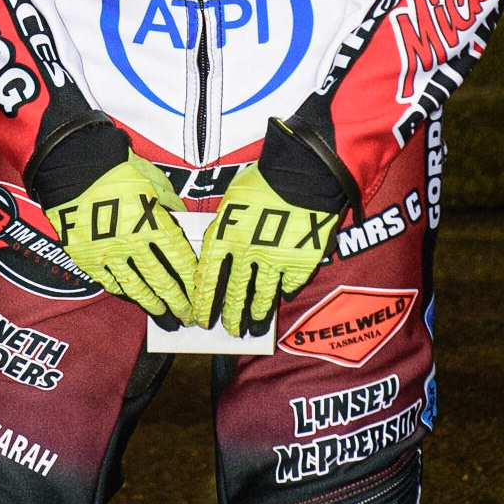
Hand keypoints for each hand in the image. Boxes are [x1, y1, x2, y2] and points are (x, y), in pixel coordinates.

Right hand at [46, 153, 196, 323]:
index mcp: (153, 223)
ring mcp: (109, 253)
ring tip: (164, 316)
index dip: (191, 280)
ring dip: (153, 304)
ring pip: (136, 287)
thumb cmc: (116, 169)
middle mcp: (134, 243)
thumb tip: (180, 212)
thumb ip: (168, 200)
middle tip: (187, 317)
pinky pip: (109, 281)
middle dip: (177, 302)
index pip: (180, 259)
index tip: (199, 294)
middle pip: (161, 280)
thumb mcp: (151, 178)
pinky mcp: (88, 257)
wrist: (73, 168)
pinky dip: (123, 292)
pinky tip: (132, 298)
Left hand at [194, 164, 340, 337]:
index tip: (201, 319)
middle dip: (230, 316)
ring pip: (262, 296)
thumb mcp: (232, 199)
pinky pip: (291, 284)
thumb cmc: (263, 179)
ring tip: (254, 328)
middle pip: (235, 293)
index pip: (208, 278)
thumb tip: (220, 245)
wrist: (302, 173)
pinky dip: (286, 291)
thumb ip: (224, 226)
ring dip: (256, 314)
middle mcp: (247, 254)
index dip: (204, 302)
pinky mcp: (300, 262)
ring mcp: (275, 261)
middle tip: (229, 330)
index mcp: (225, 237)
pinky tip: (283, 298)